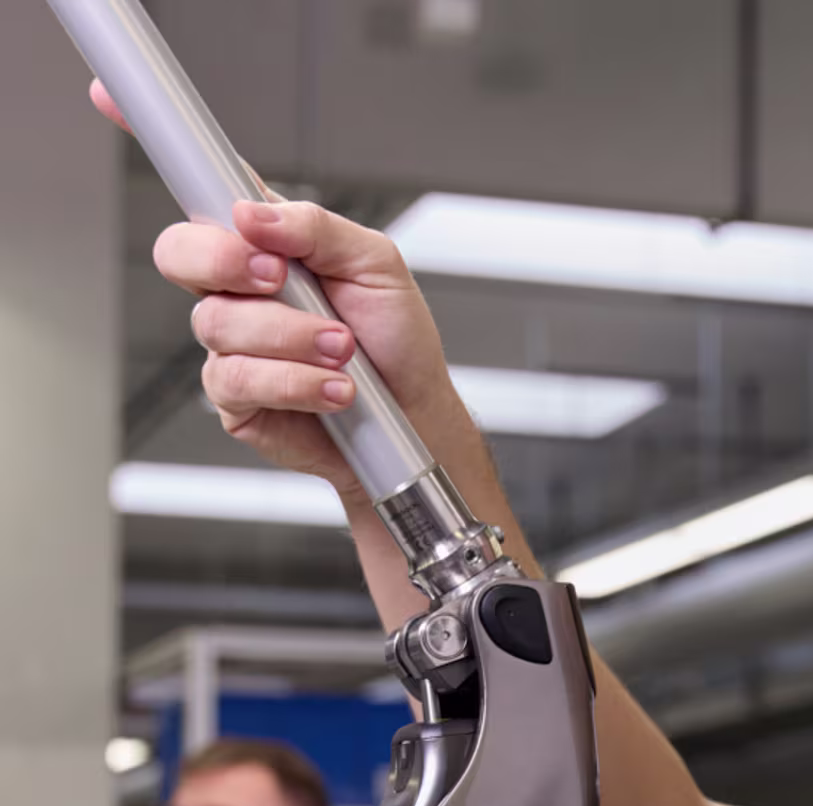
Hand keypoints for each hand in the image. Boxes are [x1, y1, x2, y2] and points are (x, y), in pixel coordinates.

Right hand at [90, 81, 454, 499]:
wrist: (416, 413)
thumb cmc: (393, 336)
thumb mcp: (375, 264)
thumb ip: (317, 229)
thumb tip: (252, 214)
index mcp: (264, 242)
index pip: (200, 188)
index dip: (151, 142)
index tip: (108, 96)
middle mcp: (237, 288)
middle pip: (179, 251)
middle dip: (224, 260)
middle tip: (280, 279)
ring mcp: (232, 343)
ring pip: (218, 323)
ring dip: (292, 336)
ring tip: (343, 349)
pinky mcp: (237, 397)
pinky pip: (238, 380)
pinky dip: (295, 382)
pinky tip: (335, 389)